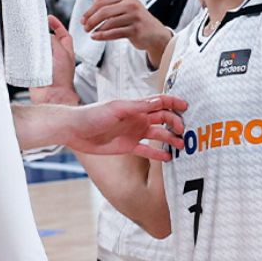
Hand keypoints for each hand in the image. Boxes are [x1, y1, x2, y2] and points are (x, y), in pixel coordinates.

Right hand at [31, 15, 79, 105]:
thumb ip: (53, 41)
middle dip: (42, 33)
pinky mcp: (35, 70)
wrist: (52, 96)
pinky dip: (25, 54)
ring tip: (28, 36)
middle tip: (35, 26)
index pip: (63, 35)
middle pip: (49, 40)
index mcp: (66, 53)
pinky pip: (29, 59)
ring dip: (33, 43)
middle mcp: (56, 58)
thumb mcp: (61, 53)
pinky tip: (22, 49)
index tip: (49, 18)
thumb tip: (45, 36)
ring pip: (38, 48)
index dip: (57, 25)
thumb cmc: (61, 79)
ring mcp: (45, 64)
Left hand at [63, 95, 186, 161]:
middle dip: (175, 123)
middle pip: (163, 118)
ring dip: (170, 139)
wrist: (75, 130)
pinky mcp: (128, 146)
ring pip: (158, 135)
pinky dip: (157, 154)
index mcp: (136, 106)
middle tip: (183, 131)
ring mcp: (134, 133)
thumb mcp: (116, 109)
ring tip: (181, 145)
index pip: (160, 101)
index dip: (174, 102)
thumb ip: (138, 107)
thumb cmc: (92, 115)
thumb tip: (160, 102)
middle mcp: (138, 118)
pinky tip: (168, 158)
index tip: (186, 107)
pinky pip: (146, 151)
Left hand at [80, 0, 171, 67]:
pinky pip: (115, 33)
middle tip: (85, 27)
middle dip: (91, 20)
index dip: (89, 11)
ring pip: (109, 23)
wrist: (155, 34)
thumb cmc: (135, 19)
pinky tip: (96, 37)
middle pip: (104, 11)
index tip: (82, 19)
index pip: (102, 1)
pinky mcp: (136, 30)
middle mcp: (131, 4)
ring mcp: (135, 17)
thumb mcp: (122, 5)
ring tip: (91, 33)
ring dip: (97, 29)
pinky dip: (103, 36)